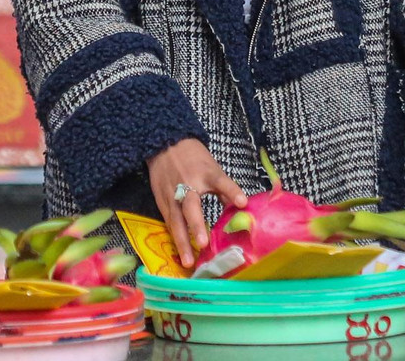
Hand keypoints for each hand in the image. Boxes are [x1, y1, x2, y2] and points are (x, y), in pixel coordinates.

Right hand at [146, 138, 247, 267]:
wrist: (164, 145)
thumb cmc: (194, 158)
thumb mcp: (213, 167)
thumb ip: (224, 188)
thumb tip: (238, 207)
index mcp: (205, 173)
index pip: (221, 182)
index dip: (231, 191)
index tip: (243, 202)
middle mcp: (187, 185)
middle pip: (192, 207)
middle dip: (196, 226)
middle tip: (203, 244)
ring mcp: (171, 195)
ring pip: (175, 221)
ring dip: (182, 242)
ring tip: (189, 261)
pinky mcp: (161, 203)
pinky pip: (168, 223)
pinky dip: (174, 239)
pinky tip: (180, 253)